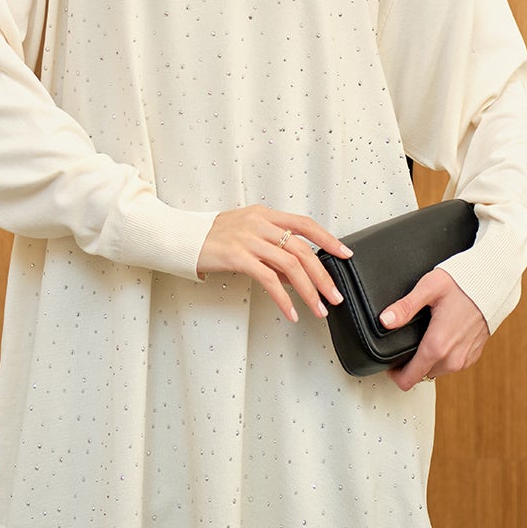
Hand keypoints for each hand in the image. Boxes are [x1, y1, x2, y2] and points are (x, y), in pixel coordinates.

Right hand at [196, 206, 352, 324]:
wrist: (181, 238)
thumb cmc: (212, 237)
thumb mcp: (246, 235)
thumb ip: (272, 251)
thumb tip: (296, 274)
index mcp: (265, 215)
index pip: (305, 224)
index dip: (328, 239)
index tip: (345, 254)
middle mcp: (260, 224)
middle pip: (302, 249)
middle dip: (323, 276)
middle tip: (335, 295)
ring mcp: (249, 240)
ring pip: (290, 266)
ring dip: (309, 291)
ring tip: (318, 309)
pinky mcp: (237, 257)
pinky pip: (269, 280)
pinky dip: (283, 299)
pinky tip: (291, 311)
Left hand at [381, 269, 487, 391]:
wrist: (494, 285)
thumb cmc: (463, 284)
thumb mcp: (429, 288)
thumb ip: (405, 306)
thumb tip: (385, 320)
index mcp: (437, 346)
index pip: (408, 380)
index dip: (394, 374)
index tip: (389, 362)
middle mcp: (452, 359)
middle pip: (420, 376)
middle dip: (409, 365)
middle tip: (404, 345)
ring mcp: (464, 360)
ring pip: (435, 371)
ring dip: (426, 361)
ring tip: (422, 339)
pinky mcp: (472, 357)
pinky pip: (450, 365)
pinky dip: (442, 357)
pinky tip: (441, 338)